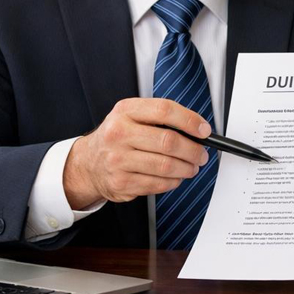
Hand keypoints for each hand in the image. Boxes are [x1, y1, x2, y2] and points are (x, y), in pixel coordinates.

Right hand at [63, 98, 212, 208]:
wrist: (88, 164)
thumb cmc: (118, 138)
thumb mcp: (132, 116)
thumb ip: (161, 118)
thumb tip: (198, 130)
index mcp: (125, 111)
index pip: (164, 110)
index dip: (190, 121)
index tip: (204, 131)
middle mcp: (119, 133)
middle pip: (169, 141)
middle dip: (193, 150)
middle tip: (202, 155)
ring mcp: (118, 159)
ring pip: (166, 166)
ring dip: (187, 168)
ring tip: (191, 167)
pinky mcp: (121, 182)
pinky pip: (158, 183)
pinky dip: (173, 181)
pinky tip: (175, 177)